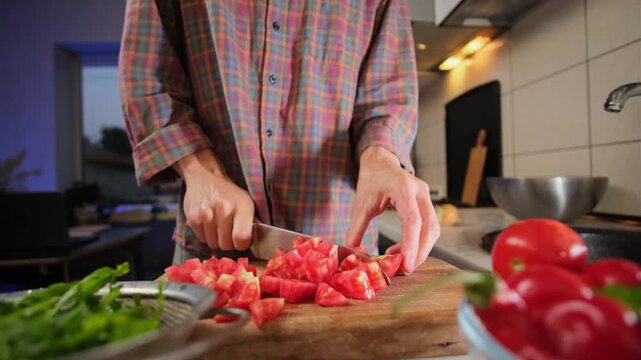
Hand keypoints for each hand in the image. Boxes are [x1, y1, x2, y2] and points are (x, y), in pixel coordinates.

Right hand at [174, 149, 253, 250]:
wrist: (205, 177)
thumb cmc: (230, 194)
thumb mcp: (246, 202)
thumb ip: (251, 223)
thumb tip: (253, 243)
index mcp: (241, 206)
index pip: (241, 238)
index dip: (242, 244)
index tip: (241, 240)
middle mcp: (224, 210)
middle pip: (226, 245)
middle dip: (228, 242)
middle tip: (228, 231)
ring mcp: (206, 214)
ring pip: (213, 244)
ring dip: (216, 239)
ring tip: (218, 225)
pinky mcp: (193, 218)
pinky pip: (202, 239)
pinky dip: (206, 235)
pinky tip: (208, 223)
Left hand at [346, 146, 439, 273]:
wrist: (381, 163)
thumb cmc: (371, 181)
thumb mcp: (361, 204)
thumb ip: (356, 228)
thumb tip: (352, 252)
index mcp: (403, 188)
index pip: (412, 220)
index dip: (411, 245)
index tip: (406, 265)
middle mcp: (419, 192)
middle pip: (429, 227)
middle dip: (420, 252)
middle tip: (405, 269)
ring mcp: (426, 196)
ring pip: (433, 229)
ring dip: (421, 249)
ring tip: (401, 261)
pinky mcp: (427, 203)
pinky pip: (430, 227)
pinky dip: (419, 242)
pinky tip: (403, 250)